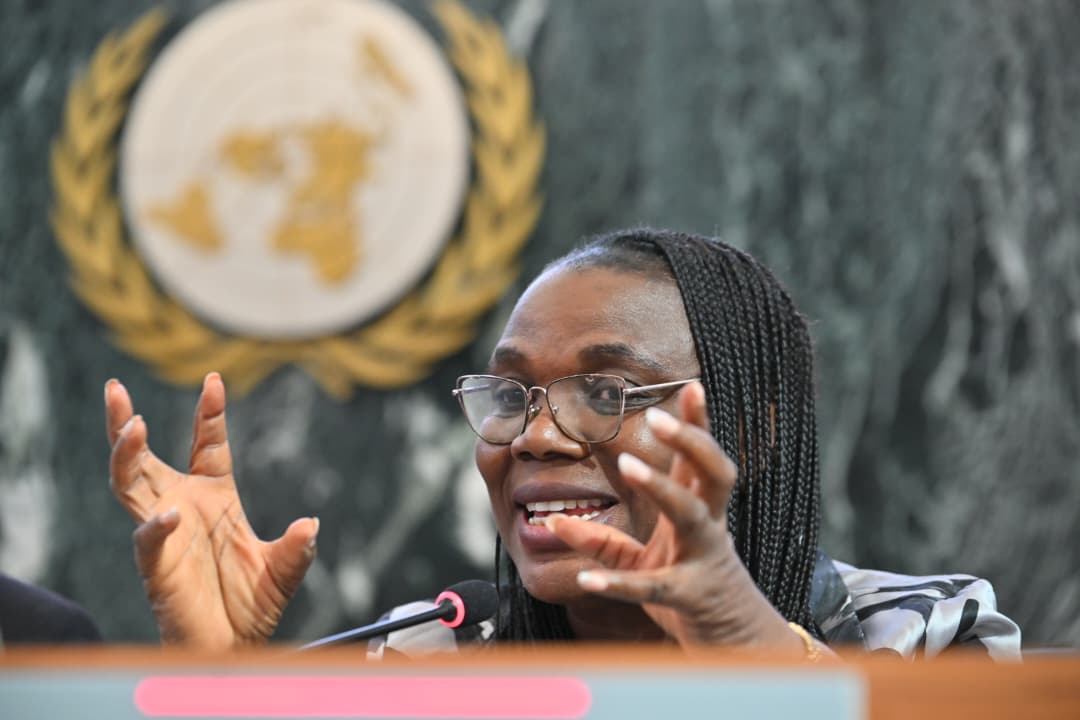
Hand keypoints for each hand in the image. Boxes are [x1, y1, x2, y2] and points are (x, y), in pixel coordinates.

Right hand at [105, 373, 318, 648]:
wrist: (233, 648)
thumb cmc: (252, 604)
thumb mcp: (285, 569)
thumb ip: (298, 548)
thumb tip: (311, 525)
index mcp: (215, 496)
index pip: (208, 444)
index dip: (209, 413)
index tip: (214, 380)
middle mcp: (183, 506)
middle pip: (145, 456)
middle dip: (126, 422)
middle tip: (116, 389)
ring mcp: (166, 534)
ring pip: (130, 486)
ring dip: (127, 457)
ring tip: (132, 427)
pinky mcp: (157, 567)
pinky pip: (148, 541)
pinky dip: (156, 528)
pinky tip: (168, 516)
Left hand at [546, 381, 803, 652]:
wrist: (735, 647)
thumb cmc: (689, 591)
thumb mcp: (645, 562)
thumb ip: (602, 541)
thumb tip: (554, 521)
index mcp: (701, 512)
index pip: (701, 459)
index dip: (698, 423)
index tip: (692, 386)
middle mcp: (708, 528)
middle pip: (713, 473)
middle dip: (691, 441)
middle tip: (659, 417)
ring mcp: (703, 560)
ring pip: (691, 515)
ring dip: (661, 487)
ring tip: (627, 463)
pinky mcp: (691, 597)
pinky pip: (656, 587)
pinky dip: (621, 584)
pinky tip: (587, 581)